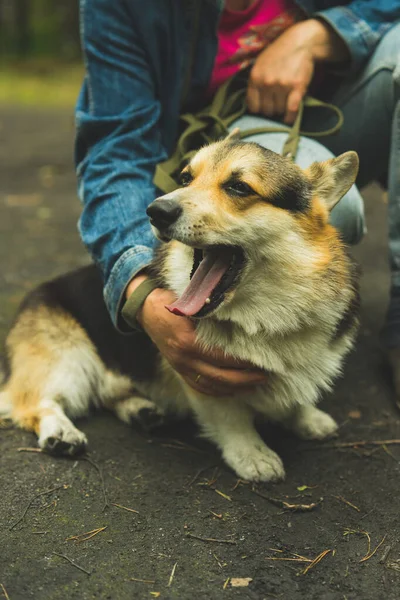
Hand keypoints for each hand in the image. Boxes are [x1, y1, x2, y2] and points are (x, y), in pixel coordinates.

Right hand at [127, 276, 267, 395]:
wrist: (147, 309)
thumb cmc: (173, 302)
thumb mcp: (193, 305)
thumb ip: (214, 314)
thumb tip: (244, 322)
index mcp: (189, 342)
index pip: (223, 358)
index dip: (244, 363)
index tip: (263, 361)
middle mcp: (184, 359)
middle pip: (221, 377)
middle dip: (245, 380)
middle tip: (264, 376)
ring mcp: (180, 367)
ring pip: (212, 386)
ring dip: (235, 388)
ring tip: (254, 385)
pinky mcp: (178, 370)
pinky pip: (200, 387)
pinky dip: (218, 391)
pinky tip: (233, 390)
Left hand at [247, 18, 348, 123]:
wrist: (300, 42)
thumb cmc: (279, 54)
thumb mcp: (260, 64)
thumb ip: (255, 83)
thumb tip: (253, 105)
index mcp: (255, 77)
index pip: (253, 106)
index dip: (259, 109)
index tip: (264, 107)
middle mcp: (267, 83)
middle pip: (266, 110)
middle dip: (271, 110)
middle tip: (276, 103)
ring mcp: (282, 86)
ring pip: (279, 111)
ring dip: (282, 110)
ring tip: (284, 101)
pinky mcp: (297, 87)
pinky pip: (292, 110)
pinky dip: (290, 117)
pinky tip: (289, 118)